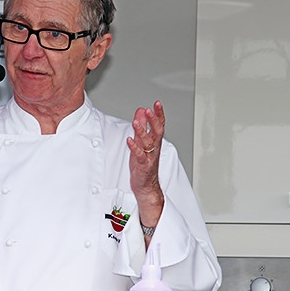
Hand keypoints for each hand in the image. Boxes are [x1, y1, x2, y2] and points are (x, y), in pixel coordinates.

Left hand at [126, 101, 164, 233]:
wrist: (145, 186)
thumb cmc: (143, 165)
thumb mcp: (141, 143)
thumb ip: (141, 127)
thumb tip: (140, 112)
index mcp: (154, 142)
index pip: (159, 125)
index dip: (159, 114)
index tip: (157, 103)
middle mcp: (154, 148)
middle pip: (157, 132)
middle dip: (154, 120)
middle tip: (150, 110)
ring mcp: (149, 157)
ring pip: (148, 143)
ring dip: (142, 132)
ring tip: (136, 122)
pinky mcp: (142, 166)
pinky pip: (140, 156)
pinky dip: (135, 148)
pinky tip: (130, 140)